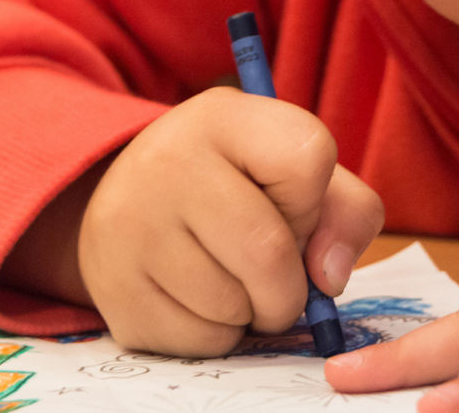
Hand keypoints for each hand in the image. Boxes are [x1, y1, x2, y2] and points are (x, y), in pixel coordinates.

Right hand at [77, 87, 383, 356]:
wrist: (132, 204)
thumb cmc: (235, 189)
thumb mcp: (294, 173)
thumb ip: (345, 213)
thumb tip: (329, 277)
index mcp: (223, 118)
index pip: (308, 158)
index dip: (314, 202)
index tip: (291, 210)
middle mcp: (166, 160)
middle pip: (269, 252)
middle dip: (291, 288)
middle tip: (278, 283)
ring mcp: (129, 225)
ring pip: (231, 306)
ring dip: (252, 314)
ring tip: (231, 283)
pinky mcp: (113, 289)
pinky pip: (199, 340)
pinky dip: (216, 336)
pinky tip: (198, 302)